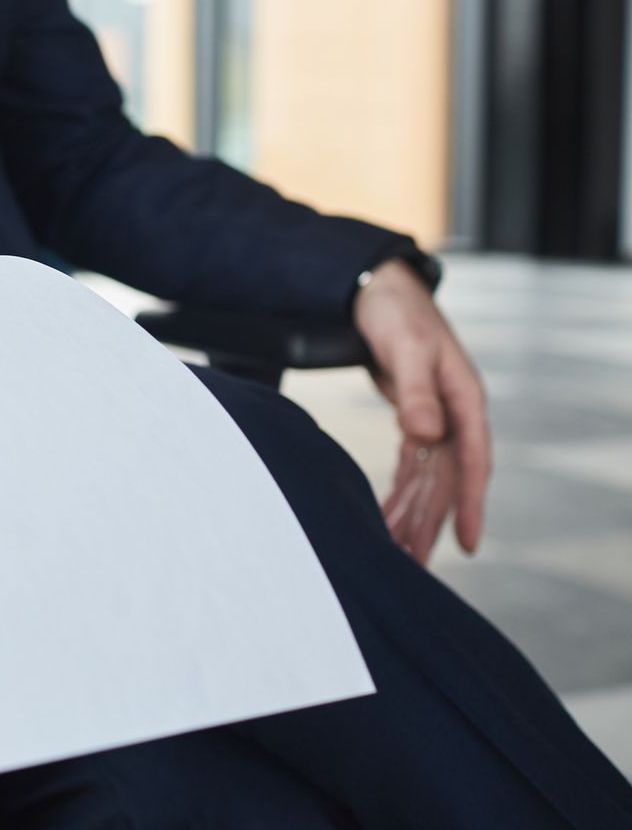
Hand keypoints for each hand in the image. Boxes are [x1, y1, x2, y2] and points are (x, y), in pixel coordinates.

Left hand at [352, 259, 490, 562]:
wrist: (379, 290)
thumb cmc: (397, 314)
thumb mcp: (407, 348)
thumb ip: (416, 392)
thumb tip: (426, 436)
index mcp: (464, 399)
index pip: (473, 463)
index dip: (471, 505)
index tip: (468, 544)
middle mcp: (455, 414)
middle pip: (448, 479)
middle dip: (432, 521)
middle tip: (413, 562)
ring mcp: (436, 417)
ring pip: (428, 476)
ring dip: (414, 512)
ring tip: (398, 551)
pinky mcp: (415, 417)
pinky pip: (412, 463)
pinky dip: (401, 489)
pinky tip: (389, 515)